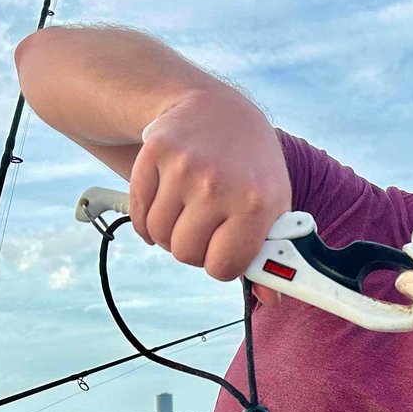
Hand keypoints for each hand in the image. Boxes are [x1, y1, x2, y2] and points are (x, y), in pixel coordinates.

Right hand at [129, 90, 291, 280]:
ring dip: (170, 234)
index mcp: (258, 204)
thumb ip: (268, 254)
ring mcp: (185, 167)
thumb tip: (270, 300)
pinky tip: (165, 205)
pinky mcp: (155, 154)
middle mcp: (220, 185)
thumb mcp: (272, 205)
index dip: (222, 264)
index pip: (224, 267)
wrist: (218, 110)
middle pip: (187, 254)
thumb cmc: (251, 167)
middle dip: (194, 249)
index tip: (225, 251)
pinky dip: (147, 221)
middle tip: (206, 228)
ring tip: (188, 213)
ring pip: (160, 236)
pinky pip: (139, 214)